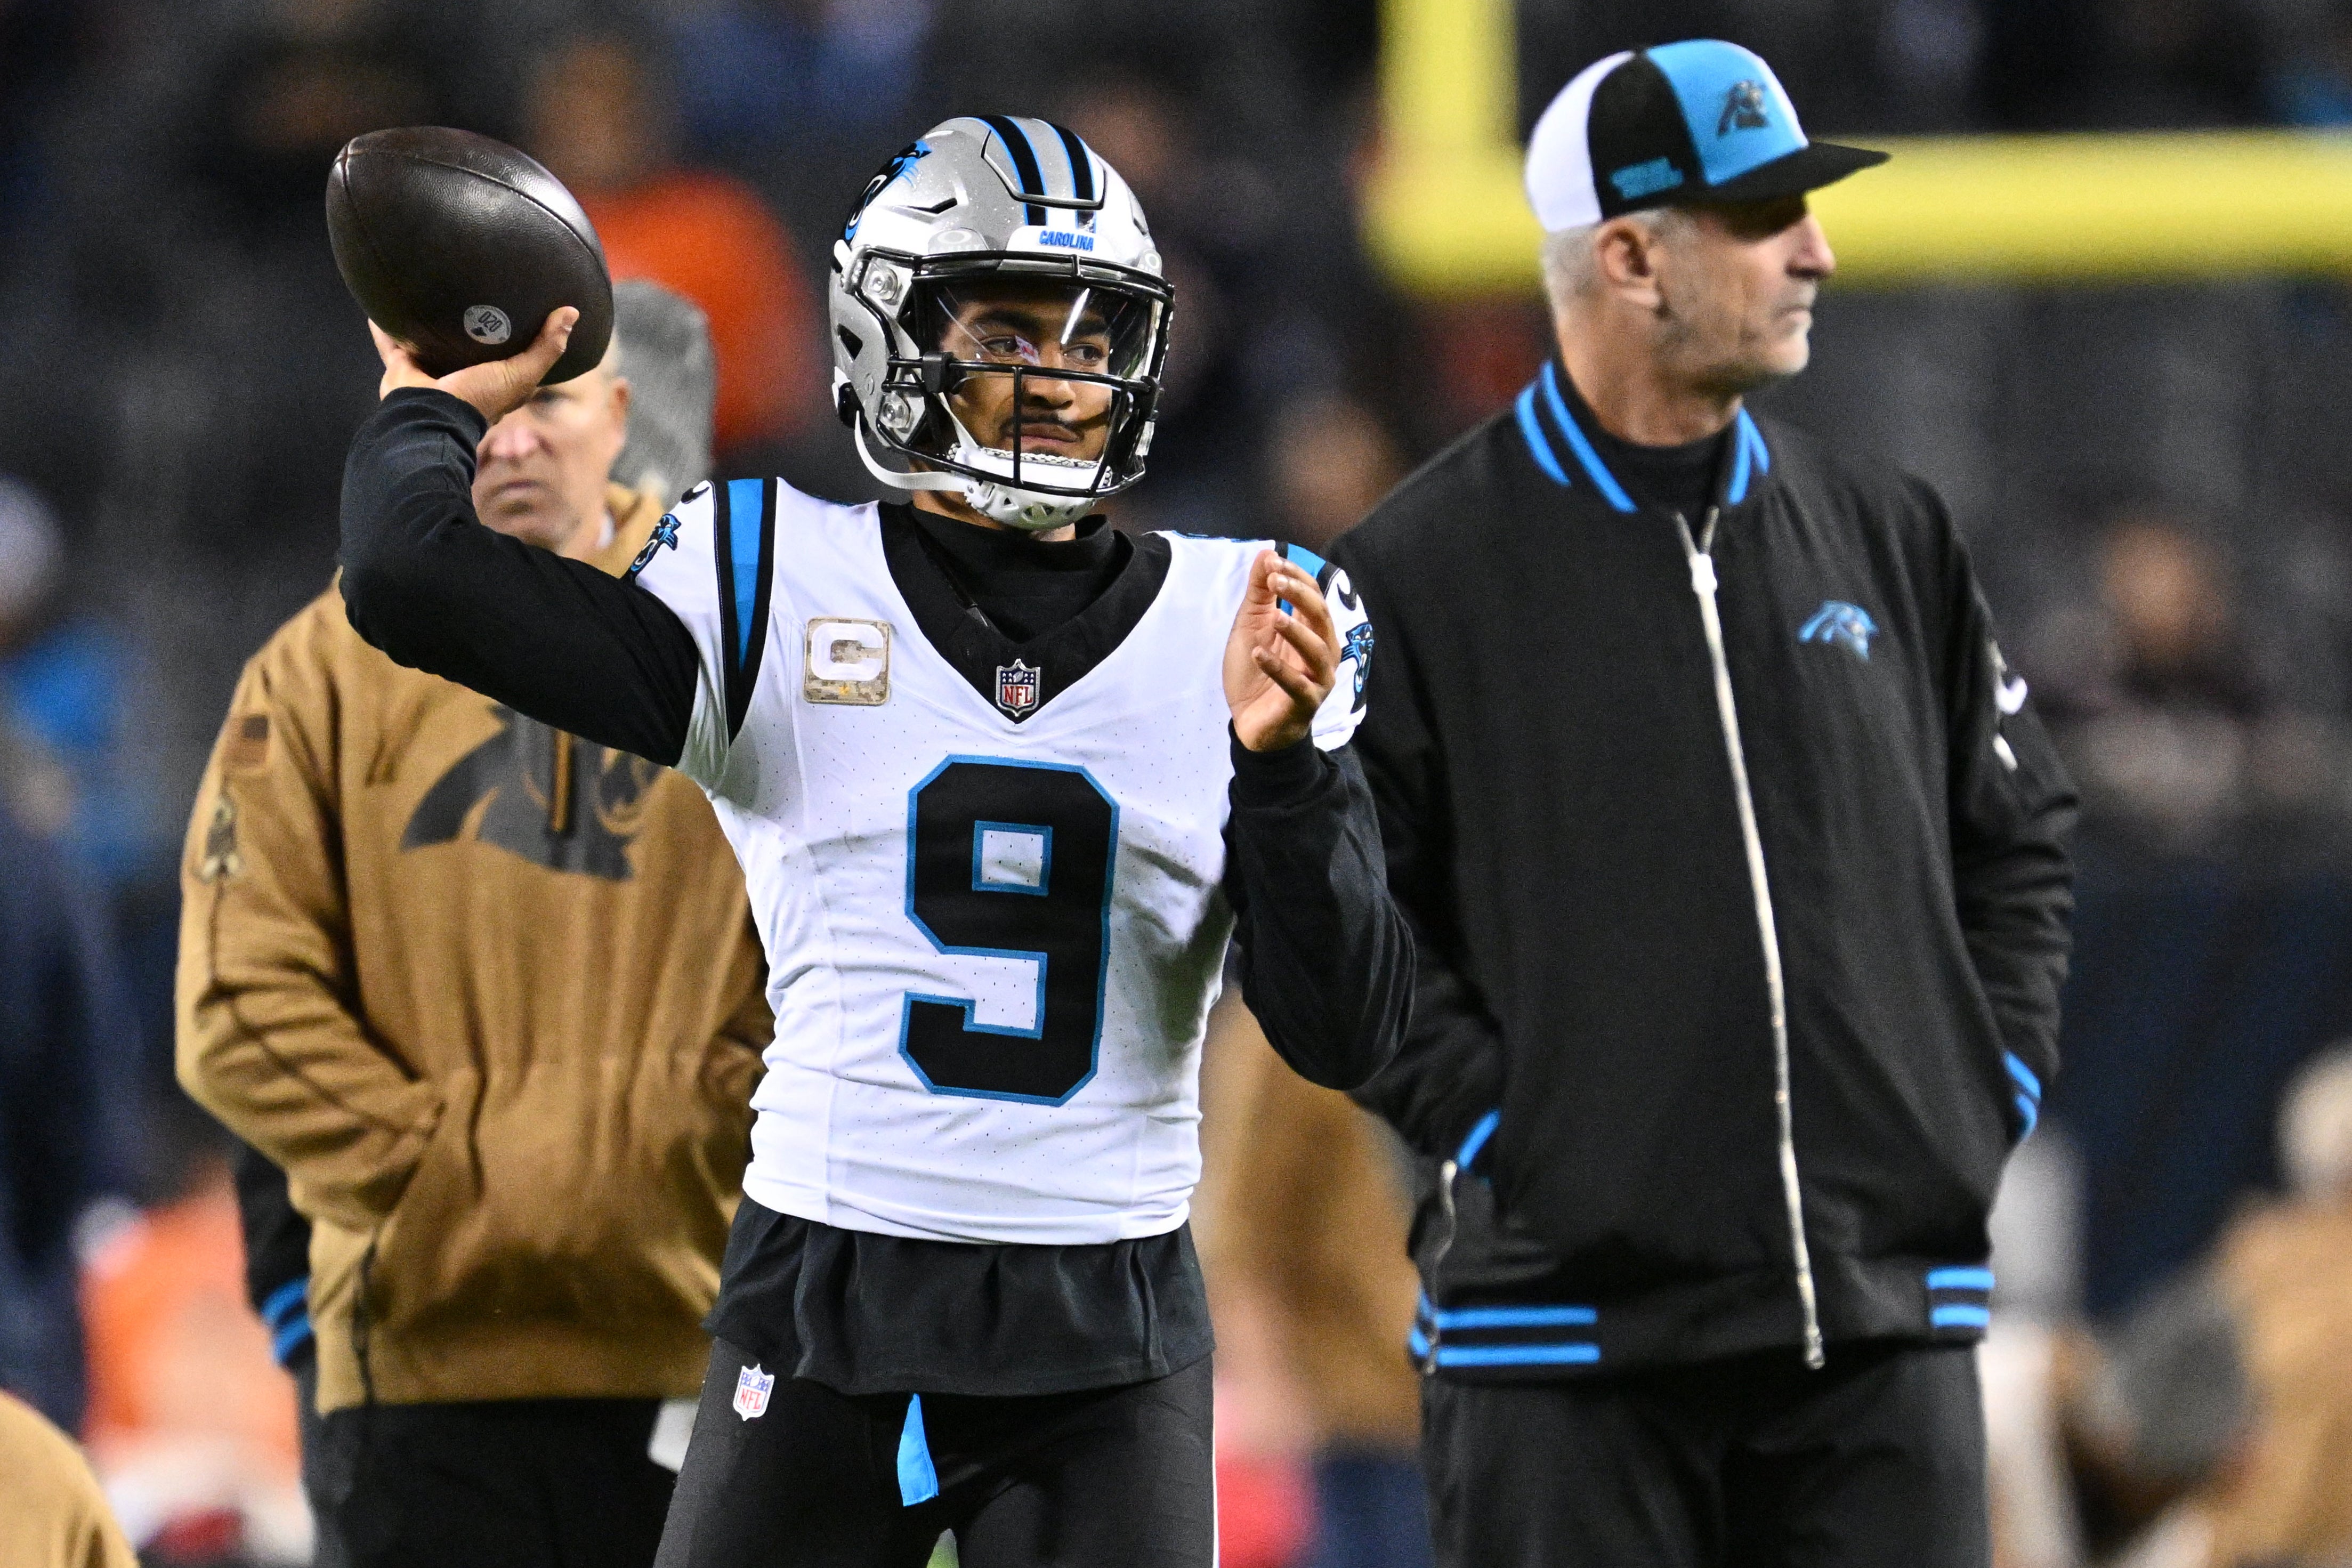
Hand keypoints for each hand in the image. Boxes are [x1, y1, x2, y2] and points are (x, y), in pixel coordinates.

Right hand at [370, 307, 578, 424]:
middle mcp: (460, 378)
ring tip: (424, 290)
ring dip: (425, 322)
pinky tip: (381, 302)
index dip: (514, 339)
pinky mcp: (403, 368)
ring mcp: (431, 374)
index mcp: (490, 383)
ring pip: (428, 342)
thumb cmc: (479, 399)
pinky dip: (385, 326)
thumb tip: (572, 313)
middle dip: (466, 326)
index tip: (518, 311)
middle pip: (464, 347)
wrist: (430, 416)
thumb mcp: (521, 374)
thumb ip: (546, 348)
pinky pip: (392, 342)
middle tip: (468, 292)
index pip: (507, 358)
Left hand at [1224, 550, 1338, 751]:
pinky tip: (1258, 654)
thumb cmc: (1256, 672)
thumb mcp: (1251, 625)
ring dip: (1296, 632)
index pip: (1313, 595)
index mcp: (1311, 630)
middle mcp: (1321, 651)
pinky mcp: (1305, 703)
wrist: (1250, 723)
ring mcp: (1317, 679)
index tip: (1273, 563)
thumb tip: (1267, 553)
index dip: (1296, 576)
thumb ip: (1260, 593)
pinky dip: (1278, 668)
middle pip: (1321, 617)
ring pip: (1317, 650)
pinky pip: (1297, 685)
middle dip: (1300, 595)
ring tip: (1274, 617)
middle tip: (1275, 581)